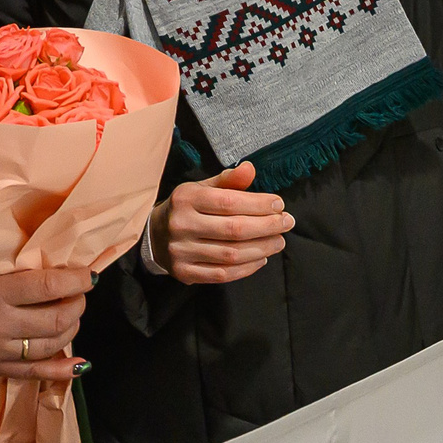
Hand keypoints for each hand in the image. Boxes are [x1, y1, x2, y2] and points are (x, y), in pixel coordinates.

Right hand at [0, 265, 91, 380]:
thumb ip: (21, 270)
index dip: (75, 281)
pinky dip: (62, 369)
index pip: (46, 286)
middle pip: (54, 319)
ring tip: (73, 316)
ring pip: (50, 345)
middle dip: (76, 305)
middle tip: (80, 295)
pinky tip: (81, 364)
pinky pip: (36, 373)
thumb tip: (65, 268)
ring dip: (71, 329)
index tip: (90, 276)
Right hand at [149, 160, 290, 284]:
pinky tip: (261, 258)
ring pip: (231, 254)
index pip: (229, 202)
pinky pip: (222, 274)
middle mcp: (182, 224)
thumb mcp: (202, 188)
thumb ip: (228, 180)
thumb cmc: (187, 208)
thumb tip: (250, 169)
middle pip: (233, 229)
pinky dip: (247, 268)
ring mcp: (182, 251)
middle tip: (287, 223)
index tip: (279, 205)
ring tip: (278, 241)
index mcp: (186, 198)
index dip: (258, 204)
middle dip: (267, 226)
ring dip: (261, 248)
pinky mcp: (185, 272)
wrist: (155, 236)